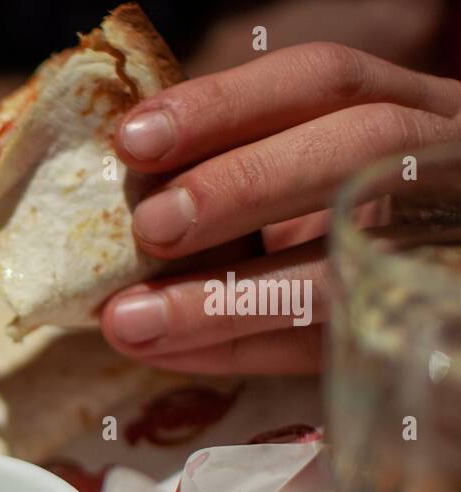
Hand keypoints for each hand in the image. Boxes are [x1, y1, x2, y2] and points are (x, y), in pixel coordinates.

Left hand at [103, 42, 460, 373]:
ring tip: (131, 319)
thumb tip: (119, 193)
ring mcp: (441, 247)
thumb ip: (236, 165)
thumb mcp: (298, 173)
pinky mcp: (419, 325)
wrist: (425, 297)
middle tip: (151, 226)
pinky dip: (239, 348)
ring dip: (225, 296)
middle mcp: (438, 165)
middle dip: (243, 185)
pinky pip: (329, 345)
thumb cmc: (330, 220)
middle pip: (360, 149)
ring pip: (348, 264)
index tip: (133, 140)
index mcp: (405, 107)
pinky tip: (165, 353)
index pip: (323, 81)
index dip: (225, 105)